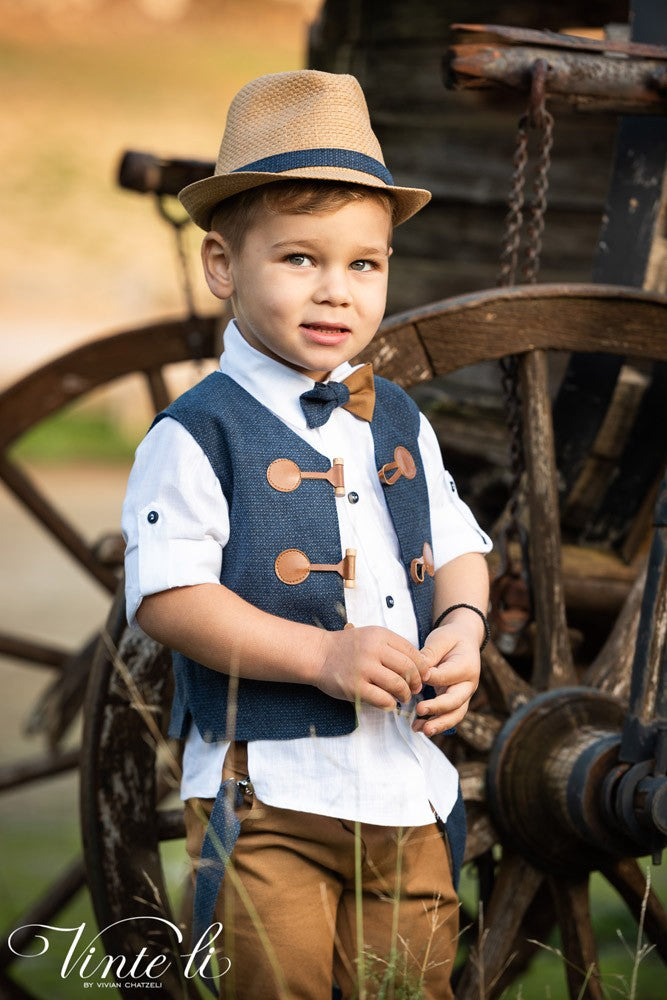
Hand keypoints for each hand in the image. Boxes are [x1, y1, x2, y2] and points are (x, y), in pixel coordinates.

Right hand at [315, 626, 430, 709]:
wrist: (318, 654)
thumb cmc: (348, 647)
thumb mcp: (371, 636)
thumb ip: (394, 648)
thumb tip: (423, 667)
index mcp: (380, 635)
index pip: (412, 652)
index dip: (422, 667)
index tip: (423, 676)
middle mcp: (373, 650)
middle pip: (408, 669)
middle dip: (416, 682)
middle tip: (415, 689)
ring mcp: (363, 669)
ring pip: (397, 685)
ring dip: (404, 694)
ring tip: (402, 697)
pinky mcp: (355, 687)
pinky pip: (382, 699)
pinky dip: (390, 704)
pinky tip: (389, 702)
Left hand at [411, 620, 480, 736]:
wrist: (464, 641)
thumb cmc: (450, 639)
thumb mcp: (440, 639)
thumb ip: (430, 655)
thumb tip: (419, 672)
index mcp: (467, 666)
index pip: (448, 675)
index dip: (431, 678)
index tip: (415, 677)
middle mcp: (468, 684)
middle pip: (456, 701)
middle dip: (438, 708)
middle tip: (419, 710)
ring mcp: (463, 695)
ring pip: (455, 714)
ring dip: (439, 724)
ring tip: (422, 730)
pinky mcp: (456, 702)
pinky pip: (449, 716)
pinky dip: (437, 724)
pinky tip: (420, 728)